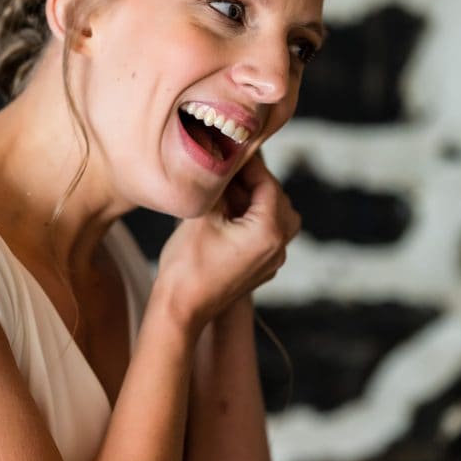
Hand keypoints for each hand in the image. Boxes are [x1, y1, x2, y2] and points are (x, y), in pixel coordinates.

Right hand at [156, 153, 300, 329]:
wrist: (181, 309)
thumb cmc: (187, 264)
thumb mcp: (203, 215)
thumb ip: (221, 186)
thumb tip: (227, 160)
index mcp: (268, 232)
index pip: (268, 184)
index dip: (251, 165)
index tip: (234, 151)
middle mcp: (278, 247)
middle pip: (279, 200)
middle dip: (256, 183)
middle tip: (230, 171)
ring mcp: (273, 261)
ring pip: (279, 218)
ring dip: (259, 201)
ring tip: (230, 194)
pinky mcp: (263, 269)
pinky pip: (270, 236)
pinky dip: (256, 220)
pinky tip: (230, 215)